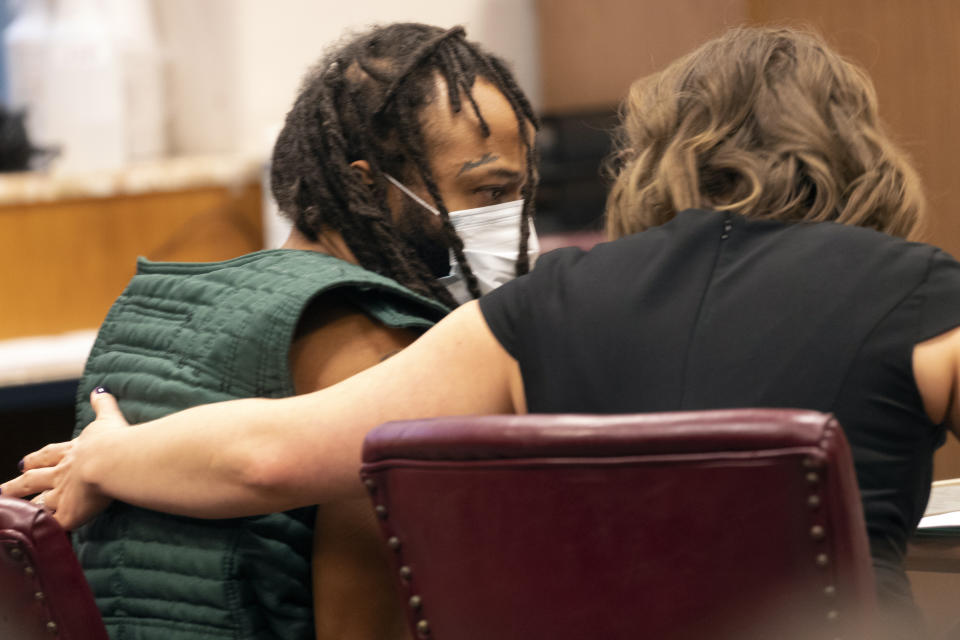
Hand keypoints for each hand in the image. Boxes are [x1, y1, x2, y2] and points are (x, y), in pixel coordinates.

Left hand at [1, 388, 127, 528]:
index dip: (36, 459)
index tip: (22, 462)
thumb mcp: (108, 419)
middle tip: (1, 490)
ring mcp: (63, 495)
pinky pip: (54, 527)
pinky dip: (45, 532)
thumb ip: (103, 405)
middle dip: (16, 486)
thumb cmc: (114, 440)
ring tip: (11, 517)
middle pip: (33, 480)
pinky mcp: (70, 514)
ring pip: (38, 504)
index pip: (48, 455)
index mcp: (71, 452)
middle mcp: (61, 474)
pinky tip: (38, 540)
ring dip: (25, 509)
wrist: (113, 461)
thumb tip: (100, 389)